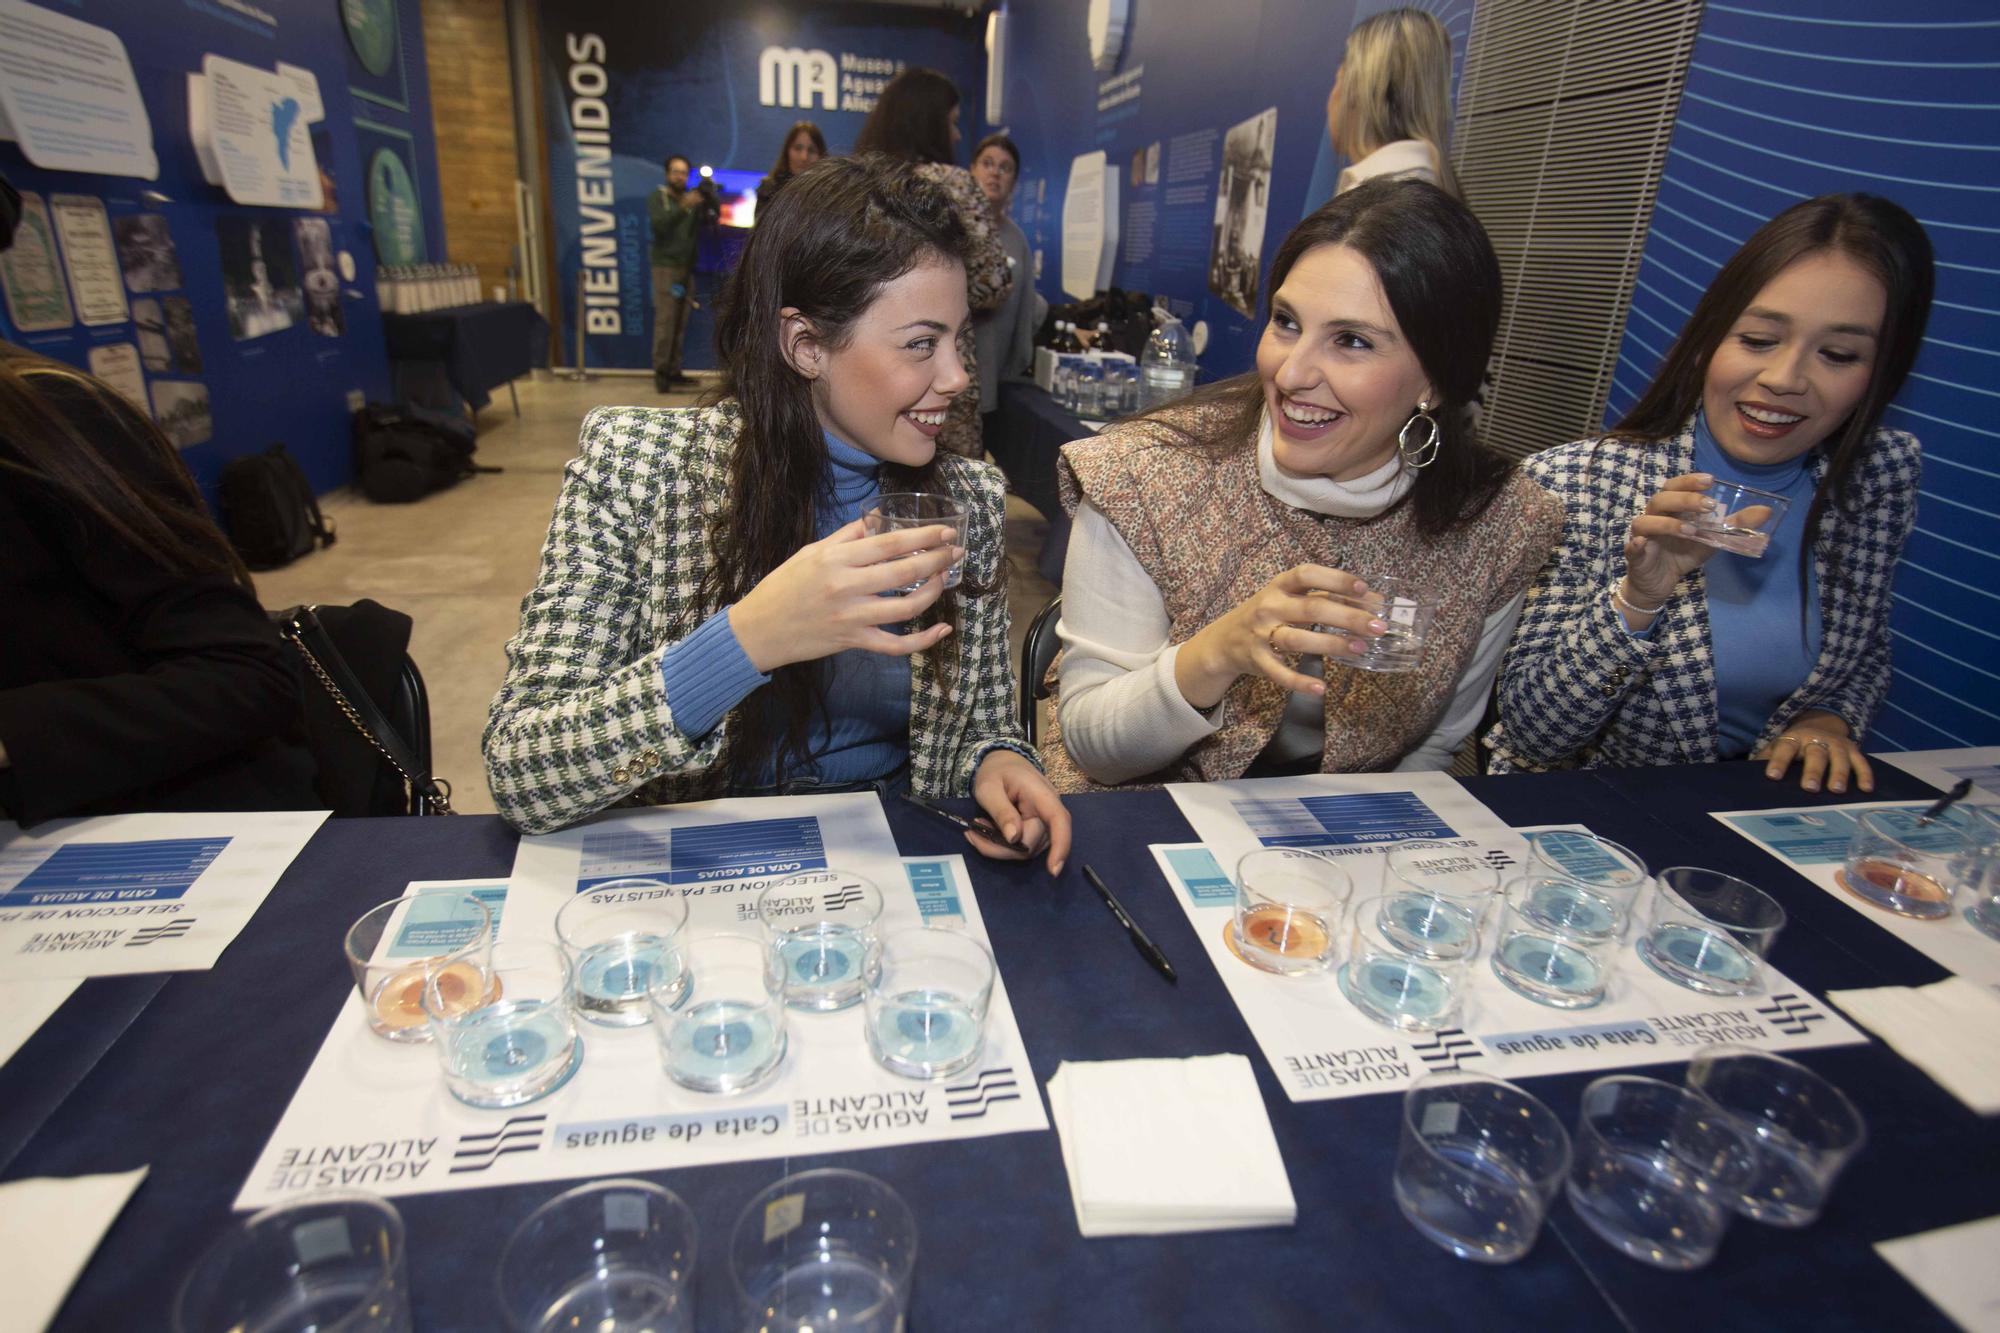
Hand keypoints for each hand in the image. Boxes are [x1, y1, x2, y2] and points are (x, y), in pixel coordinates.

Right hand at [730, 519, 963, 672]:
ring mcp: (851, 617)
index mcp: (836, 559)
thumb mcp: (811, 552)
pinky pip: (895, 645)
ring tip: (944, 578)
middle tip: (955, 551)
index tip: (945, 531)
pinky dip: (922, 641)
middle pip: (904, 571)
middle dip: (937, 559)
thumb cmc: (783, 586)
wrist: (758, 630)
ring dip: (933, 592)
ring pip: (906, 607)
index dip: (923, 537)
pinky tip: (941, 630)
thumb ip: (846, 536)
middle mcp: (846, 586)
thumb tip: (877, 518)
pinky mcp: (853, 642)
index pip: (889, 543)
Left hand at [969, 750, 1070, 873]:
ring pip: (1026, 850)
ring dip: (999, 848)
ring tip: (977, 829)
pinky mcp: (1036, 831)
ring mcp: (1044, 823)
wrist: (1002, 762)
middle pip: (1033, 843)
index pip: (1059, 820)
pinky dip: (1002, 846)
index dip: (1061, 845)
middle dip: (1001, 848)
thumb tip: (1014, 838)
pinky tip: (986, 832)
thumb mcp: (989, 787)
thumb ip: (1001, 811)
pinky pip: (1022, 847)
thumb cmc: (996, 771)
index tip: (1052, 870)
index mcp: (1042, 795)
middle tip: (971, 833)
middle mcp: (1049, 811)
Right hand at [1173, 564, 1382, 709]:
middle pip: (1312, 608)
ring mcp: (1261, 634)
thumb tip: (1373, 601)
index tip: (1364, 588)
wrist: (1224, 641)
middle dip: (1348, 616)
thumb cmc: (1268, 614)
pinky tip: (1321, 688)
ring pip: (1297, 639)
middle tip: (1377, 626)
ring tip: (1360, 649)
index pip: (1308, 575)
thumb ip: (1326, 597)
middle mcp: (1270, 606)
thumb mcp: (1290, 598)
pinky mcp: (1257, 661)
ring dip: (1331, 644)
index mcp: (1280, 586)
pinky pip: (1279, 673)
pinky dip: (1300, 682)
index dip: (1336, 579)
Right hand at [1623, 473, 1725, 606]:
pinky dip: (1637, 544)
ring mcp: (1642, 535)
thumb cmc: (1682, 554)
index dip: (1689, 481)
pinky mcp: (1634, 554)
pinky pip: (1632, 546)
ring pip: (1646, 520)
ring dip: (1669, 523)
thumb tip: (1766, 511)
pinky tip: (1644, 544)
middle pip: (1661, 499)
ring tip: (1691, 530)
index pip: (1675, 486)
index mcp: (1671, 508)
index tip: (1710, 480)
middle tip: (1709, 505)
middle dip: (1685, 499)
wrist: (1660, 583)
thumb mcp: (1712, 539)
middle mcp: (1654, 516)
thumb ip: (1735, 525)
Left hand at [1757, 711, 1872, 794]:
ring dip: (1839, 773)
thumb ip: (1765, 760)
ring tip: (1836, 790)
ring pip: (1839, 758)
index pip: (1784, 748)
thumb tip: (1747, 778)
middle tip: (1809, 788)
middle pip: (1815, 754)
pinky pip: (1861, 762)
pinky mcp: (1854, 750)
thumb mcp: (1778, 748)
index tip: (1773, 776)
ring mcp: (1837, 744)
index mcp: (1793, 739)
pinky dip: (1865, 774)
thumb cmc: (1793, 746)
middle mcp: (1816, 739)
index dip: (1779, 761)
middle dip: (1812, 771)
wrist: (1820, 725)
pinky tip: (1865, 789)